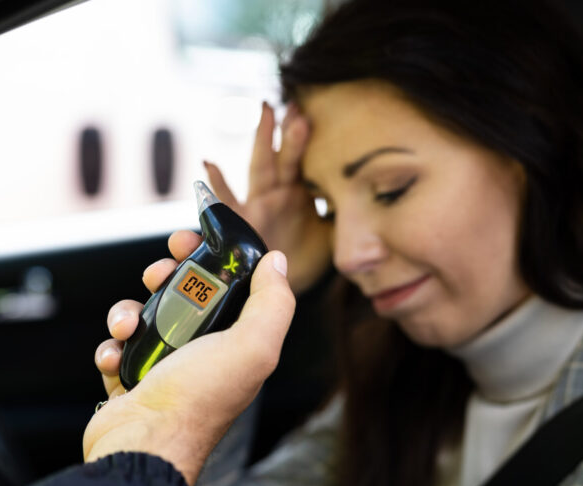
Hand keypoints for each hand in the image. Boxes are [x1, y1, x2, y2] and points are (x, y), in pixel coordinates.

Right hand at [83, 250, 293, 485]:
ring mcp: (165, 368)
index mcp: (236, 344)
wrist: (144, 444)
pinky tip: (115, 358)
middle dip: (165, 276)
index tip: (190, 240)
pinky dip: (112, 347)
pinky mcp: (131, 379)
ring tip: (128, 327)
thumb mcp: (252, 346)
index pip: (227, 287)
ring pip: (144, 316)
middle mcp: (203, 355)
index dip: (210, 258)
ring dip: (129, 312)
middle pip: (182, 295)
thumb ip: (273, 302)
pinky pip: (118, 347)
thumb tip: (277, 262)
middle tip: (156, 273)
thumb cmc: (198, 399)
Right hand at [204, 102, 331, 293]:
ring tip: (265, 111)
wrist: (285, 286)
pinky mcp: (242, 223)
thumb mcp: (333, 234)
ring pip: (260, 168)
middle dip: (286, 129)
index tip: (312, 110)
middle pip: (282, 155)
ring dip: (263, 140)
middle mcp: (277, 193)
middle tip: (294, 103)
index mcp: (298, 192)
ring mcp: (258, 205)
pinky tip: (209, 164)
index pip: (304, 158)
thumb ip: (345, 214)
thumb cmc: (307, 257)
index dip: (307, 137)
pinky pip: (227, 202)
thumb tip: (373, 197)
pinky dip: (217, 184)